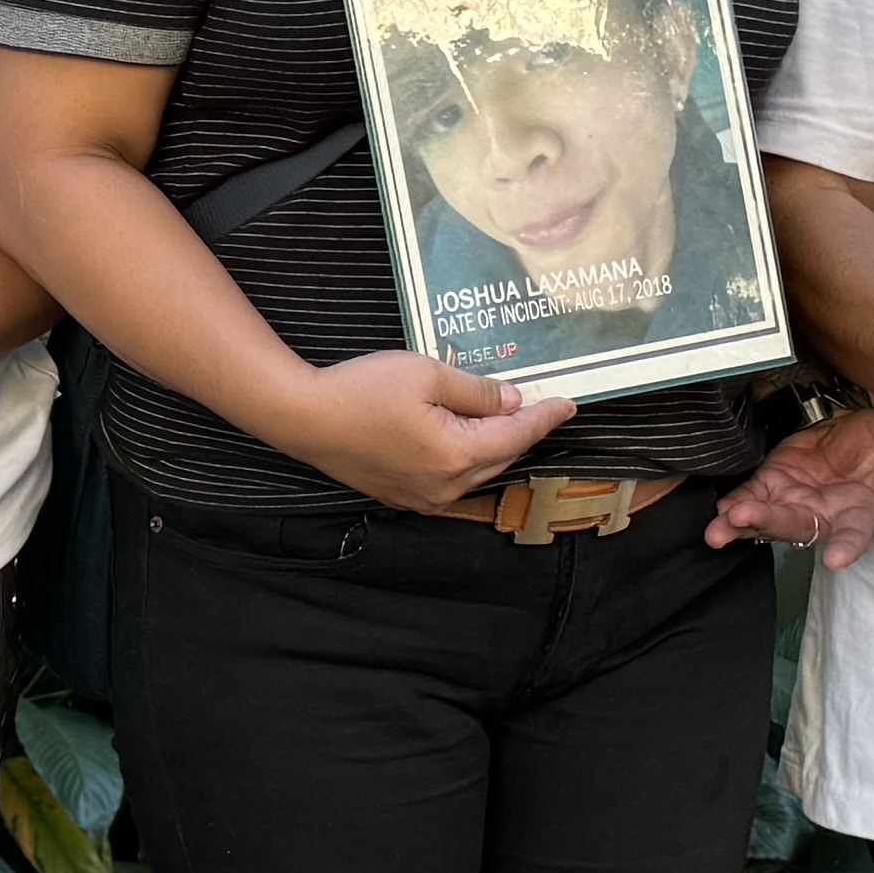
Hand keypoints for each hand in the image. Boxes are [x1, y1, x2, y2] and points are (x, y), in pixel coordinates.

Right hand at [274, 347, 575, 514]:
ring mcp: (422, 498)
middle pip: (500, 458)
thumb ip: (477, 391)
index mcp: (456, 456)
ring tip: (506, 419)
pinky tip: (466, 437)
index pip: (517, 436)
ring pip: (476, 472)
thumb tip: (513, 402)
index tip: (570, 403)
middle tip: (540, 405)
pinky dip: (467, 458)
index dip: (545, 417)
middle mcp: (445, 487)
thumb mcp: (427, 374)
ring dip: (494, 447)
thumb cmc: (362, 389)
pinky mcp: (403, 496)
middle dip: (521, 432)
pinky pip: (451, 480)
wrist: (303, 417)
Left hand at [708, 403, 873, 569]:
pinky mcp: (773, 485)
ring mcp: (796, 502)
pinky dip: (735, 506)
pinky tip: (720, 511)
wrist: (857, 432)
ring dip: (743, 524)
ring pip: (768, 519)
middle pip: (801, 526)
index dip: (847, 546)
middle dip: (773, 524)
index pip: (856, 533)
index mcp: (861, 510)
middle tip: (747, 521)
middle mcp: (827, 514)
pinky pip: (750, 498)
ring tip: (720, 528)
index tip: (838, 559)